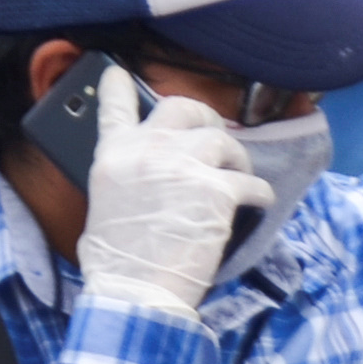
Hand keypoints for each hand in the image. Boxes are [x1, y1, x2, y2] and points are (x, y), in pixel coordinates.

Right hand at [77, 88, 270, 319]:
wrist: (135, 290)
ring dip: (235, 156)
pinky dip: (258, 192)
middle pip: (182, 108)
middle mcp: (147, 150)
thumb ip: (125, 179)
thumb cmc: (117, 264)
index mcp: (113, 156)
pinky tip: (258, 203)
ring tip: (238, 175)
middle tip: (215, 136)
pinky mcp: (217, 190)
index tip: (120, 73)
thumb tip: (145, 180)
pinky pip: (250, 181)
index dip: (118, 86)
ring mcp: (183, 165)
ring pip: (221, 139)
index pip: (113, 107)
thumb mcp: (104, 208)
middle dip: (203, 117)